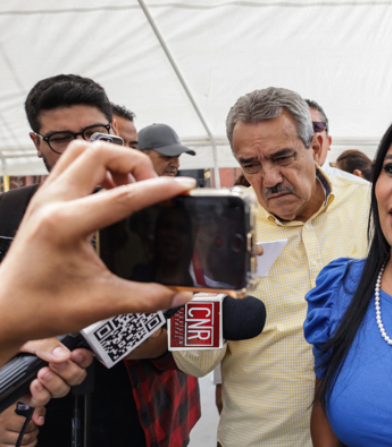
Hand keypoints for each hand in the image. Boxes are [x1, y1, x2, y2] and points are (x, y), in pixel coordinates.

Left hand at [0, 141, 195, 363]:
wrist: (5, 311)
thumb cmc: (39, 306)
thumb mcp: (102, 304)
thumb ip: (148, 298)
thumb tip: (179, 293)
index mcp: (65, 224)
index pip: (123, 195)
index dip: (160, 189)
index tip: (183, 187)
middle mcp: (52, 202)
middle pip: (99, 153)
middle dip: (135, 163)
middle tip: (154, 186)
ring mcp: (45, 198)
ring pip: (82, 151)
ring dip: (114, 161)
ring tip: (133, 186)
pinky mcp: (45, 201)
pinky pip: (72, 165)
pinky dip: (98, 169)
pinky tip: (113, 193)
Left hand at [0, 338, 92, 446]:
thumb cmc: (11, 344)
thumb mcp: (30, 338)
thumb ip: (48, 344)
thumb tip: (63, 354)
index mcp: (60, 352)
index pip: (83, 357)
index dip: (84, 358)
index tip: (76, 354)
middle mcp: (56, 369)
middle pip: (77, 377)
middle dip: (68, 371)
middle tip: (56, 363)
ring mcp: (46, 384)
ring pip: (63, 390)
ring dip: (54, 383)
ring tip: (42, 373)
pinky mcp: (32, 395)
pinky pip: (43, 400)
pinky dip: (41, 394)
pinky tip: (34, 384)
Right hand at [0, 405, 41, 446]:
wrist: (0, 418)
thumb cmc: (12, 411)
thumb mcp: (23, 405)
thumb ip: (36, 410)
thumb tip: (40, 422)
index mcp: (4, 420)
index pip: (25, 426)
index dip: (33, 425)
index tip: (32, 423)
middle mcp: (0, 433)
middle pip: (25, 438)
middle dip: (34, 433)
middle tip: (33, 429)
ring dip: (31, 442)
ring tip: (30, 435)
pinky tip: (25, 442)